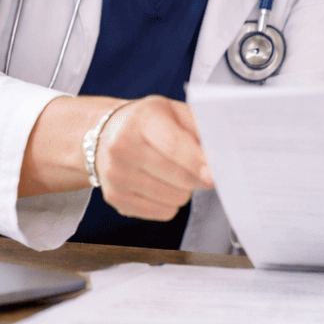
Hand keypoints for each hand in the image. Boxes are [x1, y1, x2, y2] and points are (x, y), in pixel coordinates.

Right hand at [17, 95, 213, 216]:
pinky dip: (170, 203)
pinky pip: (160, 212)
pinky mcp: (114, 197)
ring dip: (184, 191)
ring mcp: (115, 175)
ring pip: (172, 198)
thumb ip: (198, 127)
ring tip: (176, 175)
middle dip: (198, 178)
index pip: (173, 145)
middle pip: (177, 177)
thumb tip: (219, 153)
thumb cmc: (146, 122)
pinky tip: (162, 186)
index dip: (198, 163)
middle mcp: (122, 147)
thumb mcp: (172, 111)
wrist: (104, 133)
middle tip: (201, 171)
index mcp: (141, 120)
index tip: (215, 174)